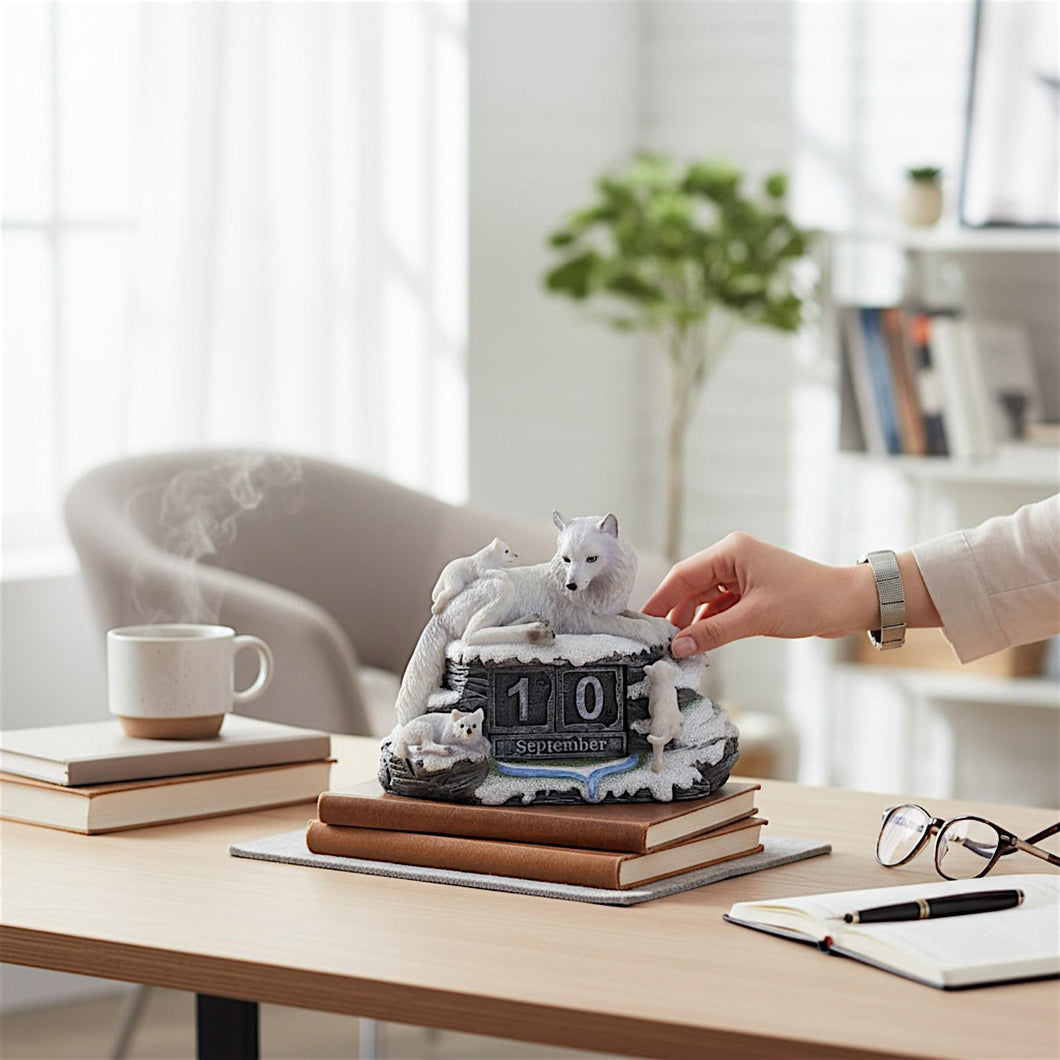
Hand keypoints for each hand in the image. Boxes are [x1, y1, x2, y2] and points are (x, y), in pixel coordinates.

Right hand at [643, 532, 934, 656]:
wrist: (850, 603)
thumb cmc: (809, 599)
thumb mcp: (755, 618)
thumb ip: (713, 632)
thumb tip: (679, 647)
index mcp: (731, 551)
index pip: (683, 575)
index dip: (661, 600)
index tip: (643, 622)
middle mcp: (733, 558)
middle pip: (690, 586)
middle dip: (675, 613)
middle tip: (657, 640)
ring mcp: (742, 574)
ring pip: (704, 598)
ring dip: (692, 621)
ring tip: (677, 646)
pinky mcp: (752, 590)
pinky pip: (721, 606)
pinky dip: (710, 623)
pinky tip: (700, 641)